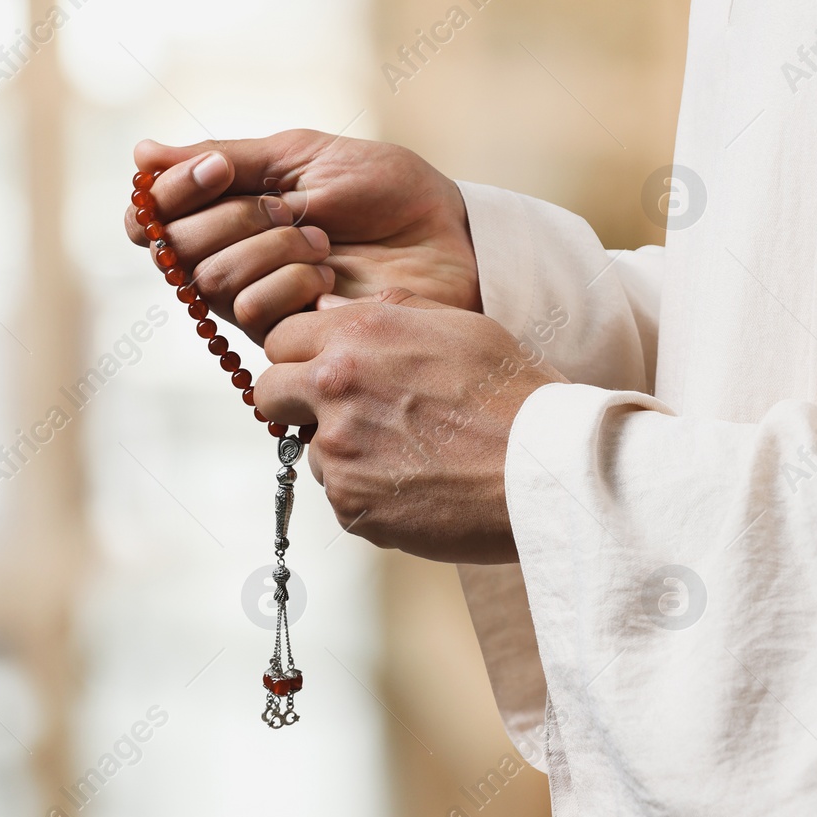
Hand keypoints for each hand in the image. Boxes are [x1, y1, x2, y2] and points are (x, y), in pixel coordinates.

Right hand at [123, 131, 479, 343]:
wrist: (449, 234)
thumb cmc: (386, 191)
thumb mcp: (303, 157)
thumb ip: (226, 157)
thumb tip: (141, 154)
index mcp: (228, 213)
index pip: (152, 216)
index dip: (167, 195)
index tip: (219, 170)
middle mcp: (233, 261)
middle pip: (176, 248)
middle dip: (234, 216)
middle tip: (290, 208)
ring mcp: (259, 303)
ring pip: (212, 280)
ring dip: (270, 247)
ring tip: (322, 240)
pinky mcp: (290, 338)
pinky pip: (254, 312)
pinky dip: (292, 282)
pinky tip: (331, 277)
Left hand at [255, 288, 565, 563]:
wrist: (546, 468)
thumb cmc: (517, 395)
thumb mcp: (461, 326)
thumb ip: (388, 313)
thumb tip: (333, 311)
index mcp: (359, 335)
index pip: (281, 339)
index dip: (303, 355)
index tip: (325, 371)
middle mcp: (336, 386)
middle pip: (269, 393)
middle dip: (296, 402)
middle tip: (345, 414)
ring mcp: (338, 450)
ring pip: (310, 450)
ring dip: (343, 452)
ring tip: (409, 455)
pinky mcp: (351, 505)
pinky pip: (341, 496)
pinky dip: (369, 494)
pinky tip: (419, 484)